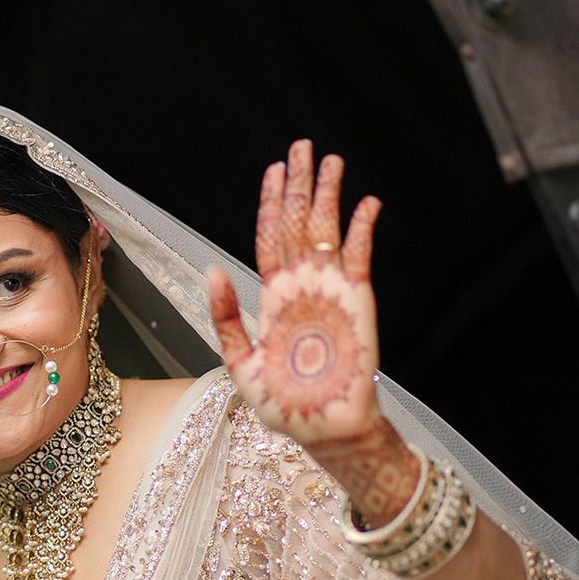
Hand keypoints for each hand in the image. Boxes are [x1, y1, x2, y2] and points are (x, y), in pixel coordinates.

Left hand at [208, 140, 381, 448]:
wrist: (323, 431)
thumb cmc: (282, 406)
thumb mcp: (239, 363)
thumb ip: (225, 317)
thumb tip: (212, 269)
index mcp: (273, 299)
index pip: (270, 239)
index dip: (272, 204)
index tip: (273, 171)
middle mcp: (302, 287)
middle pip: (299, 224)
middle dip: (299, 186)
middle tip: (301, 148)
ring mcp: (330, 291)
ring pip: (328, 231)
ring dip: (329, 195)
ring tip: (330, 160)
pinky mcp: (358, 303)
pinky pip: (360, 257)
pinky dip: (363, 229)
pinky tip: (366, 203)